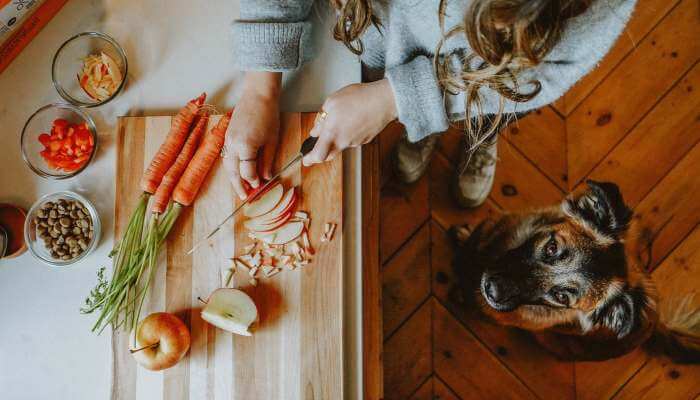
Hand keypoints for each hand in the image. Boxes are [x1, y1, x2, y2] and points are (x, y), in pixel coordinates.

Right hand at [223, 72, 281, 198]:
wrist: (258, 94)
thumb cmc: (268, 115)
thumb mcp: (272, 140)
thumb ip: (267, 161)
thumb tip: (265, 178)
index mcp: (245, 147)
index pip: (247, 172)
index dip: (254, 181)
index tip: (260, 185)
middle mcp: (232, 145)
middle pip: (233, 171)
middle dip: (238, 185)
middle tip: (245, 197)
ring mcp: (227, 140)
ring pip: (227, 165)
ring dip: (233, 177)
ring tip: (241, 187)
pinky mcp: (227, 135)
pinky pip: (227, 155)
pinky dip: (232, 166)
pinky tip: (239, 171)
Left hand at [302, 78, 397, 165]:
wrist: (384, 100)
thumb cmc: (359, 98)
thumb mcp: (332, 102)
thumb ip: (321, 119)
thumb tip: (315, 130)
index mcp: (332, 132)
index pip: (318, 155)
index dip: (310, 159)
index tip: (305, 160)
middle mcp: (344, 141)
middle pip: (329, 153)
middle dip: (322, 150)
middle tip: (318, 143)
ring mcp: (355, 142)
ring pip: (341, 144)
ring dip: (337, 136)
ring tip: (342, 118)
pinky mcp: (365, 140)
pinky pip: (352, 139)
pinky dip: (349, 132)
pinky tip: (353, 119)